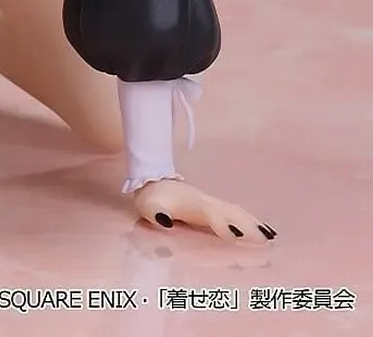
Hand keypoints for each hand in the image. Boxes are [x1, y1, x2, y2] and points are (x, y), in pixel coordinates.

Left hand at [133, 178, 276, 243]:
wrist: (151, 179)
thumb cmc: (151, 198)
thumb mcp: (148, 205)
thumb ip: (156, 213)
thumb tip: (166, 222)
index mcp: (191, 204)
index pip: (210, 214)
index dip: (221, 224)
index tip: (235, 236)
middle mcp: (205, 202)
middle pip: (230, 212)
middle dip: (247, 225)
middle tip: (267, 239)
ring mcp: (210, 203)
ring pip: (235, 211)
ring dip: (252, 222)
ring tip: (270, 236)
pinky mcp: (211, 206)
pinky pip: (233, 212)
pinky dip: (248, 219)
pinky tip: (259, 228)